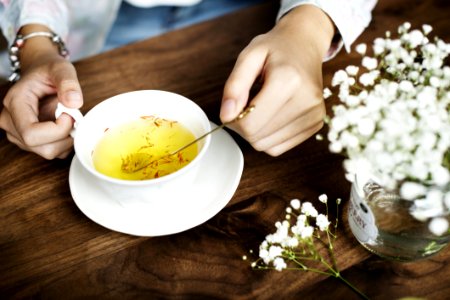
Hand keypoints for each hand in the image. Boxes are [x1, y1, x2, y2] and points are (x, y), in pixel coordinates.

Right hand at [0, 25, 82, 158]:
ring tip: (68, 118)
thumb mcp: (61, 69)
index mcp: (15, 103)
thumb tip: (74, 102)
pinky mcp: (30, 141)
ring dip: (66, 139)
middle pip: (42, 148)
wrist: (41, 72)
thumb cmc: (48, 70)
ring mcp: (19, 134)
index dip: (57, 130)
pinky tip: (65, 125)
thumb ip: (68, 83)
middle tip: (72, 116)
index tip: (69, 114)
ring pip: (48, 152)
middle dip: (65, 136)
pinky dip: (65, 142)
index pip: (31, 134)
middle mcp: (11, 122)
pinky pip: (53, 152)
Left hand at [220, 5, 334, 155]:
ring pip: (267, 146)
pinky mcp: (315, 125)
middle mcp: (306, 101)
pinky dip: (268, 136)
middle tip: (246, 104)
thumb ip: (234, 86)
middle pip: (257, 137)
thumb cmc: (275, 48)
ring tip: (262, 106)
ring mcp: (314, 115)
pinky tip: (272, 115)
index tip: (233, 105)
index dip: (233, 119)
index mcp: (288, 81)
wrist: (305, 44)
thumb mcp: (249, 56)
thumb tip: (226, 116)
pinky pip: (279, 147)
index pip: (249, 124)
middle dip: (243, 126)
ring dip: (256, 132)